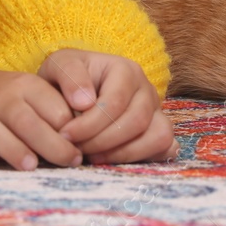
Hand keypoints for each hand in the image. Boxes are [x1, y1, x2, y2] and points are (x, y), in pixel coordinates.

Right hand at [0, 68, 85, 170]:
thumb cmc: (13, 105)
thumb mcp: (37, 99)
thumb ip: (60, 114)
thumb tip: (91, 141)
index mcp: (24, 85)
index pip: (51, 106)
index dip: (69, 129)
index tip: (82, 150)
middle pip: (22, 118)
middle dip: (48, 142)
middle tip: (69, 162)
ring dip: (9, 146)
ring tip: (31, 166)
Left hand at [37, 48, 179, 164]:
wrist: (78, 87)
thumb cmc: (69, 77)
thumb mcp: (60, 64)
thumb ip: (69, 76)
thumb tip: (84, 102)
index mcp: (126, 70)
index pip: (115, 102)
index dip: (89, 124)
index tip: (65, 134)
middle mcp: (147, 89)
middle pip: (137, 121)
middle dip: (103, 141)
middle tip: (77, 148)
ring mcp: (157, 111)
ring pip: (157, 136)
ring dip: (123, 153)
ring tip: (93, 157)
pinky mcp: (158, 130)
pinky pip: (165, 147)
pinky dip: (144, 157)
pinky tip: (116, 160)